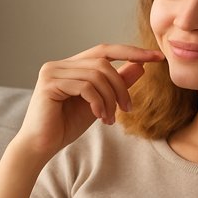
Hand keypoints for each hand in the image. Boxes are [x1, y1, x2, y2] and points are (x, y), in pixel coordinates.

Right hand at [12, 44, 163, 160]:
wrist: (40, 146)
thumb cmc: (65, 126)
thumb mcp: (99, 104)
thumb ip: (116, 84)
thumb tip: (140, 66)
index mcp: (71, 65)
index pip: (105, 50)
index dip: (132, 51)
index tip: (157, 57)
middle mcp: (60, 63)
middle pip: (103, 63)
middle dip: (121, 86)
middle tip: (128, 109)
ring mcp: (52, 71)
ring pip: (97, 75)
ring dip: (110, 99)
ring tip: (110, 118)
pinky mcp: (49, 83)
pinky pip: (85, 87)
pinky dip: (98, 102)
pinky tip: (99, 117)